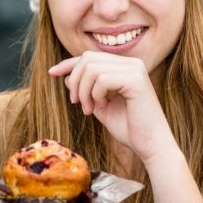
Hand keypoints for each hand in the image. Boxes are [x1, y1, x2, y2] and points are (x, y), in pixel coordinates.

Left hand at [48, 51, 175, 161]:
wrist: (150, 145)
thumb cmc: (129, 128)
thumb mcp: (100, 106)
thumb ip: (86, 90)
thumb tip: (66, 76)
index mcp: (125, 66)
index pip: (91, 57)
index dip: (68, 63)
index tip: (51, 73)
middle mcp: (132, 63)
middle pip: (87, 59)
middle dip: (75, 81)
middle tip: (77, 104)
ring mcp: (135, 69)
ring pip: (91, 68)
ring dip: (84, 91)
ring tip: (89, 109)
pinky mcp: (136, 79)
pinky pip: (101, 79)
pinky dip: (95, 94)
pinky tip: (102, 107)